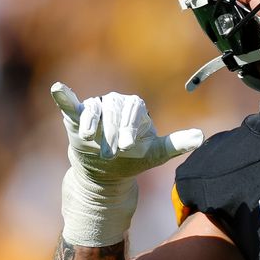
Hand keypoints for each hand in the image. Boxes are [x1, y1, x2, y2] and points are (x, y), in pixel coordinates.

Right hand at [51, 82, 203, 181]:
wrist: (106, 171)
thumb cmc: (133, 159)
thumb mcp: (156, 153)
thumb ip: (176, 144)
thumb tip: (202, 137)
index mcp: (135, 108)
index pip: (134, 111)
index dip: (130, 127)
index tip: (128, 147)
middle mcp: (116, 103)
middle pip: (114, 111)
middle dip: (112, 131)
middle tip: (113, 153)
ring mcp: (96, 109)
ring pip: (94, 110)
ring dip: (91, 124)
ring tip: (88, 137)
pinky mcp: (77, 117)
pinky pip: (71, 104)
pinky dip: (64, 96)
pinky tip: (57, 88)